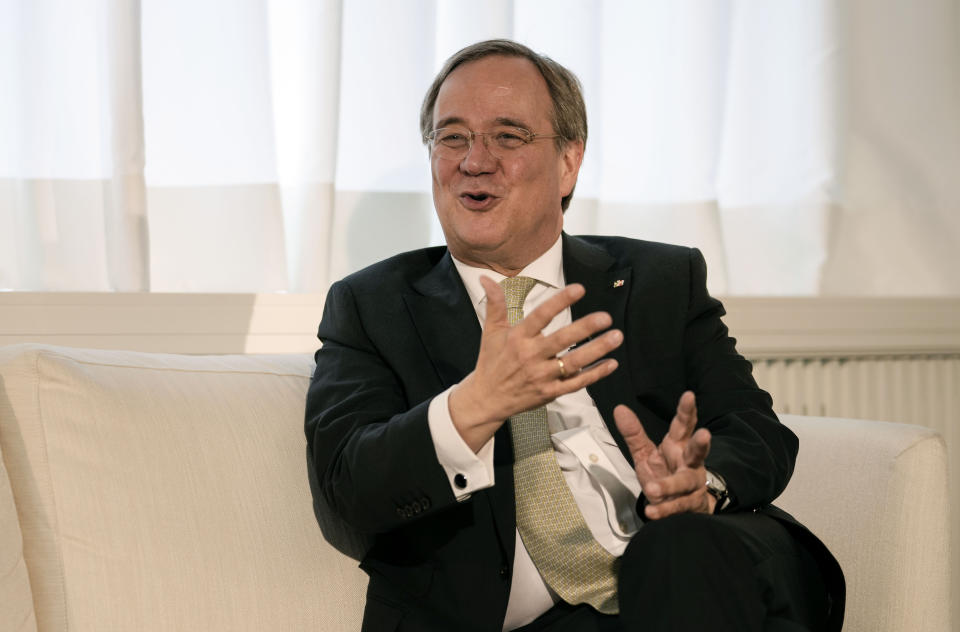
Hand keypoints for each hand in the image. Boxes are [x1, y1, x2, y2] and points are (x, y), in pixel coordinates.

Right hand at [449, 277, 622, 451]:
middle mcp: (530, 356)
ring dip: (597, 350)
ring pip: (573, 362)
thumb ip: (494, 304)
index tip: (579, 289)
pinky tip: (611, 364)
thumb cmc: (491, 362)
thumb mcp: (491, 332)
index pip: (541, 316)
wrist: (487, 399)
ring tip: (616, 336)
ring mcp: (541, 376)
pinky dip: (594, 374)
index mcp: (518, 338)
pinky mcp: (550, 392)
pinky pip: (576, 383)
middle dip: (585, 328)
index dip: (560, 301)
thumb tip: (487, 278)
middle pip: (561, 340)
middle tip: (605, 317)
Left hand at [613, 391, 714, 519]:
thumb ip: (634, 434)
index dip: (686, 411)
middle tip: (704, 434)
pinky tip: (651, 511)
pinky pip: (677, 507)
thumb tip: (619, 408)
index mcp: (678, 446)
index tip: (689, 395)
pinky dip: (664, 509)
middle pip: (697, 451)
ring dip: (670, 485)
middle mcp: (690, 463)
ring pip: (685, 482)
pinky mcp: (690, 504)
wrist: (683, 505)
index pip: (683, 426)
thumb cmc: (664, 473)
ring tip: (653, 489)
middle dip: (701, 443)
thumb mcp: (645, 453)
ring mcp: (693, 484)